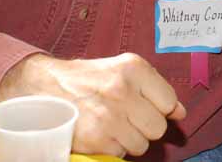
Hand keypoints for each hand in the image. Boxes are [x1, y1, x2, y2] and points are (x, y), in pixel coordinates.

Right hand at [0, 53, 186, 156]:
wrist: (41, 88)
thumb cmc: (85, 79)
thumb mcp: (120, 71)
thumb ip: (153, 89)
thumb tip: (181, 112)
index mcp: (132, 68)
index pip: (169, 101)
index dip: (160, 108)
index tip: (146, 107)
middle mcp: (122, 90)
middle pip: (158, 127)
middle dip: (145, 126)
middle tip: (126, 117)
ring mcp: (109, 117)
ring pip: (142, 145)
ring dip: (129, 139)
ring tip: (111, 124)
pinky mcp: (96, 140)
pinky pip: (120, 153)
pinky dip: (112, 147)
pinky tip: (99, 133)